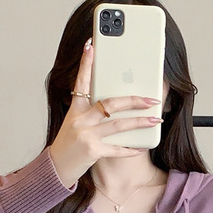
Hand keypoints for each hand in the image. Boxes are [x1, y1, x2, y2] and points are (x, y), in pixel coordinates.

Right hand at [48, 37, 163, 186]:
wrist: (57, 167)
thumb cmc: (70, 143)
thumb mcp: (76, 122)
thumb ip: (91, 111)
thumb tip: (117, 103)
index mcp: (75, 109)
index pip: (81, 81)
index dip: (86, 63)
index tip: (91, 45)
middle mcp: (80, 119)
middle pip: (110, 104)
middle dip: (133, 101)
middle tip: (151, 99)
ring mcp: (86, 135)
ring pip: (118, 124)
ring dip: (140, 122)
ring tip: (155, 119)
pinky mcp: (92, 151)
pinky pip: (117, 148)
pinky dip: (130, 148)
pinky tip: (141, 146)